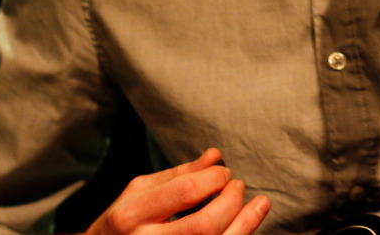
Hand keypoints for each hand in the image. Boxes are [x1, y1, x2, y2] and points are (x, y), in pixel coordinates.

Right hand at [85, 148, 270, 234]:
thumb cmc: (121, 223)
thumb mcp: (139, 192)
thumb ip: (178, 174)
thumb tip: (215, 155)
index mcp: (130, 216)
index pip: (185, 191)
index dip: (214, 178)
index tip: (223, 172)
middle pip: (206, 224)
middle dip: (232, 201)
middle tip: (238, 186)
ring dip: (246, 223)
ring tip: (258, 204)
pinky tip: (246, 224)